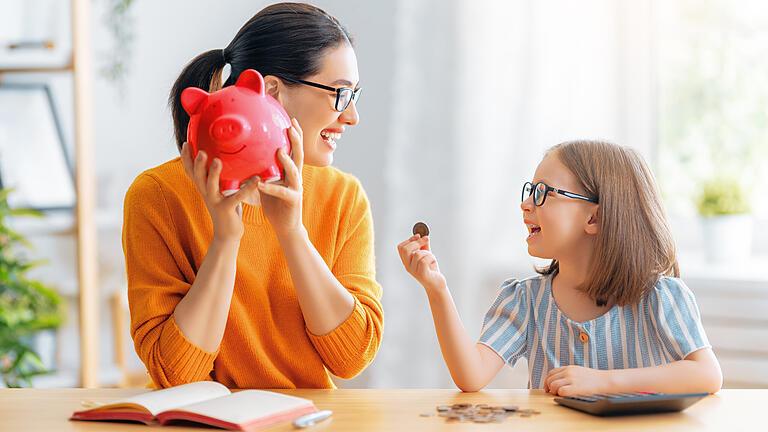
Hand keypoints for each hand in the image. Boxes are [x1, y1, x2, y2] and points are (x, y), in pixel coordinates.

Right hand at [181, 142, 260, 242]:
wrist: (227, 235)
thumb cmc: (226, 209)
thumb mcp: (219, 191)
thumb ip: (219, 178)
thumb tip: (223, 157)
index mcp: (204, 188)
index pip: (191, 171)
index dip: (186, 158)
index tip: (185, 143)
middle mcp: (206, 194)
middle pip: (197, 177)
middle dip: (197, 163)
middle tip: (200, 150)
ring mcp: (215, 202)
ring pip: (211, 186)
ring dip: (214, 173)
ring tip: (218, 160)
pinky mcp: (227, 209)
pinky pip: (237, 197)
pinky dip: (247, 188)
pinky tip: (256, 180)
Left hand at [255, 118, 304, 237]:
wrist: (285, 226)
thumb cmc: (275, 204)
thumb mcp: (267, 183)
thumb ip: (262, 170)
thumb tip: (246, 156)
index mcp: (290, 172)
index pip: (294, 150)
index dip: (295, 135)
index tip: (291, 120)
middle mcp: (296, 178)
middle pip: (299, 155)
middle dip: (296, 141)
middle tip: (291, 127)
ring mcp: (296, 189)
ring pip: (295, 172)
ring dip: (287, 161)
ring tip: (279, 151)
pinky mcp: (293, 201)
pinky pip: (282, 193)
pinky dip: (271, 188)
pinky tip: (261, 184)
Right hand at [397, 234, 446, 293]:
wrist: (437, 285)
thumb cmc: (431, 270)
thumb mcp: (427, 256)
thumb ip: (424, 246)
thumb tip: (425, 236)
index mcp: (407, 261)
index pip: (401, 247)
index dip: (409, 239)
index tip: (418, 235)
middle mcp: (407, 266)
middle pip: (405, 249)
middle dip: (417, 242)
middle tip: (426, 239)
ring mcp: (413, 271)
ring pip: (418, 254)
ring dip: (428, 253)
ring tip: (432, 258)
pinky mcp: (421, 274)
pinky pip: (425, 260)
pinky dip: (431, 258)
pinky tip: (433, 263)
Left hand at [544, 365, 611, 395]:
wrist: (605, 380)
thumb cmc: (593, 378)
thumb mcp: (579, 371)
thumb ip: (568, 373)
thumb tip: (559, 380)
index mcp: (568, 368)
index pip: (551, 373)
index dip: (547, 380)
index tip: (548, 387)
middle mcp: (568, 372)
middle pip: (550, 379)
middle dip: (549, 387)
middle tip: (552, 393)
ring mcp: (572, 379)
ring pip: (554, 385)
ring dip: (554, 391)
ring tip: (559, 394)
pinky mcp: (576, 387)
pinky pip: (561, 391)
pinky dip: (560, 395)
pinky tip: (565, 396)